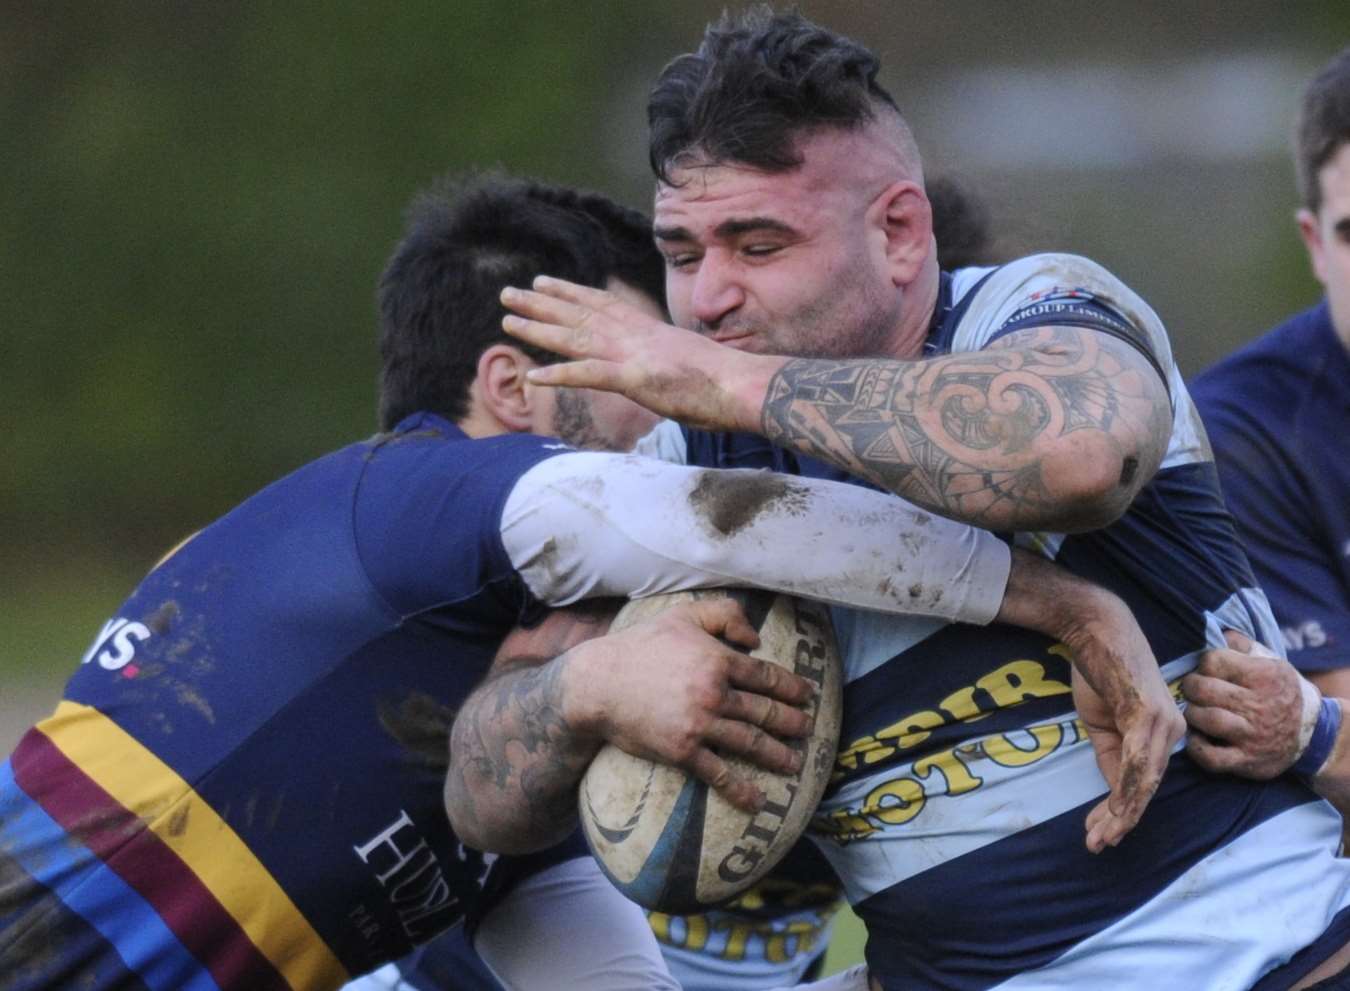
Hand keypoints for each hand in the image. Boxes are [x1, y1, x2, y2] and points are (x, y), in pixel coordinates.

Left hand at [500, 276, 780, 432]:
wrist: (744, 385)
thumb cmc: (723, 382)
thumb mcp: (685, 365)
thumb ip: (663, 363)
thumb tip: (659, 370)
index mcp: (648, 331)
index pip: (602, 305)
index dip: (570, 293)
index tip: (542, 282)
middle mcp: (636, 336)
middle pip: (580, 315)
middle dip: (541, 304)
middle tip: (507, 293)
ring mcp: (634, 355)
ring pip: (576, 338)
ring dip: (539, 330)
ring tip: (507, 322)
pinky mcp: (636, 378)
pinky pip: (590, 376)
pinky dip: (561, 375)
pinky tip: (534, 376)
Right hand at [567, 597, 816, 811]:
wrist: (598, 683)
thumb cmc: (641, 645)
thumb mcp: (683, 615)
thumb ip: (725, 614)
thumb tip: (756, 638)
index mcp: (718, 659)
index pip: (767, 676)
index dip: (791, 687)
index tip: (807, 695)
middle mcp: (714, 693)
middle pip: (766, 711)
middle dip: (792, 722)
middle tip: (809, 729)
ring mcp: (699, 724)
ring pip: (750, 743)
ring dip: (777, 755)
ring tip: (795, 762)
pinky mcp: (682, 751)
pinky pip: (719, 773)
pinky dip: (741, 789)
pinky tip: (757, 801)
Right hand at [997, 549, 1183, 850]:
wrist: (1096, 629)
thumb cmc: (1100, 669)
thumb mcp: (1104, 721)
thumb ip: (1113, 753)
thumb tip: (1115, 787)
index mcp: (1164, 732)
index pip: (1146, 781)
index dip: (1124, 810)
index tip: (1103, 833)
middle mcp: (1172, 731)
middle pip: (1148, 788)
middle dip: (1121, 820)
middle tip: (1099, 844)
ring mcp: (1162, 723)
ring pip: (1144, 782)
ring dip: (1121, 813)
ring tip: (1100, 835)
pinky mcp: (1147, 715)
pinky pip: (1136, 762)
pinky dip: (1124, 789)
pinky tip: (1113, 810)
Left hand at [1183, 629, 1310, 778]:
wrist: (1311, 733)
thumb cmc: (1279, 691)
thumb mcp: (1269, 661)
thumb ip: (1241, 645)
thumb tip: (1216, 631)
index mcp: (1263, 676)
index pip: (1214, 661)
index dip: (1204, 664)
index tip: (1206, 670)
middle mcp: (1258, 705)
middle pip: (1205, 690)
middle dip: (1191, 687)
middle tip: (1192, 690)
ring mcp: (1252, 735)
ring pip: (1207, 719)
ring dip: (1192, 714)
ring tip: (1195, 711)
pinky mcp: (1247, 760)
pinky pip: (1211, 758)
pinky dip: (1196, 747)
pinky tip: (1198, 737)